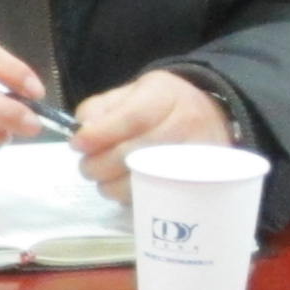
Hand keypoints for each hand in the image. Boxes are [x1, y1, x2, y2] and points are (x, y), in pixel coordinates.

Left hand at [67, 70, 231, 192]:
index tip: (77, 145)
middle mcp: (186, 124)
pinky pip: (155, 197)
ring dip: (112, 185)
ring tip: (104, 178)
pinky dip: (131, 196)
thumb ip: (102, 107)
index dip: (100, 134)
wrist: (212, 117)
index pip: (132, 118)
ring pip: (143, 181)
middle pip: (135, 153)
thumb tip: (83, 130)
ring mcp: (195, 157)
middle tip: (86, 167)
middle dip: (99, 164)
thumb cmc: (163, 105)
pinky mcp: (196, 182)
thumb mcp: (133, 92)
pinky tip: (124, 185)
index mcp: (166, 96)